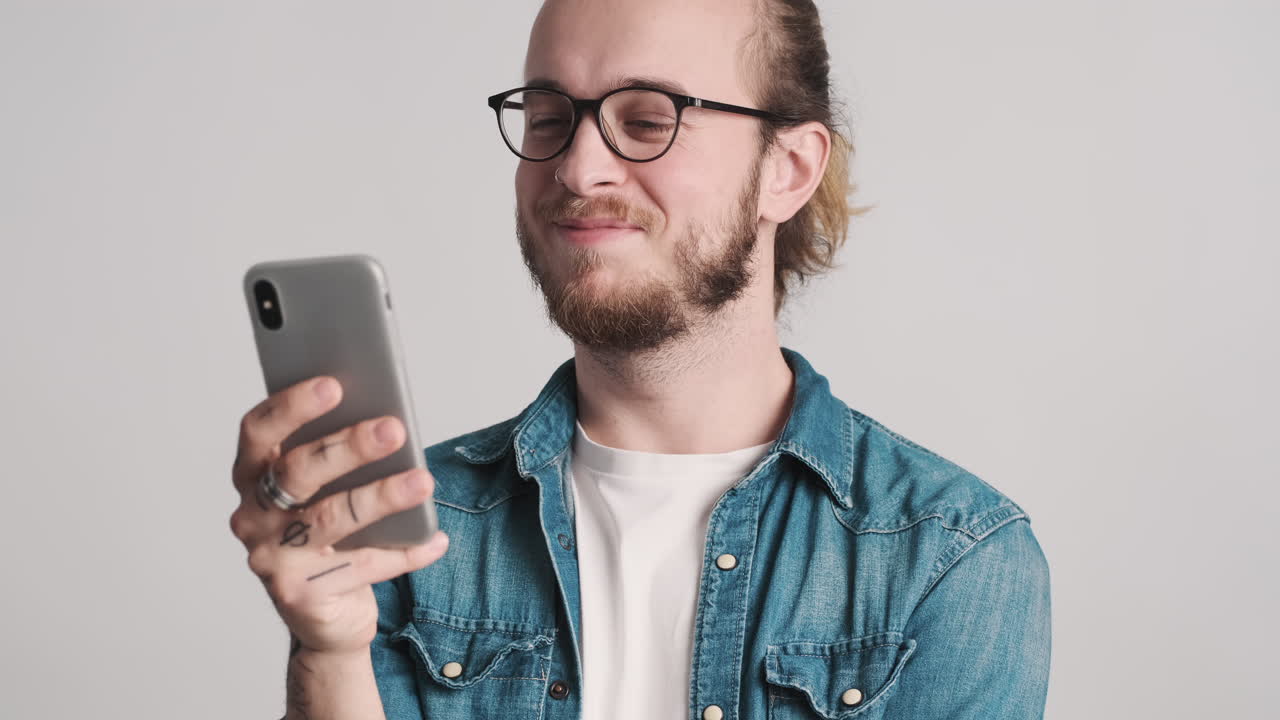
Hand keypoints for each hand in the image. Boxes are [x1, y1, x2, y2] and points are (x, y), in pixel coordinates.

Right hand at [229, 376, 448, 655]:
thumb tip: (389, 422)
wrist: (327, 616)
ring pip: (329, 518)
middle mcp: (251, 515)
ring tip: (423, 480)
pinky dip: (404, 551)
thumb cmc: (331, 534)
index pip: (259, 431)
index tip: (334, 384)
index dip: (292, 406)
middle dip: (348, 446)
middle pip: (297, 472)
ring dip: (381, 496)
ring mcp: (271, 557)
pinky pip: (361, 565)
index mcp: (253, 475)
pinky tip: (435, 538)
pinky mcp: (298, 594)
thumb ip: (342, 457)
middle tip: (394, 429)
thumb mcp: (330, 490)